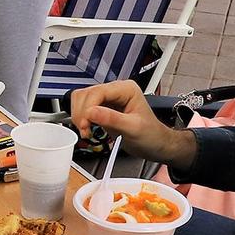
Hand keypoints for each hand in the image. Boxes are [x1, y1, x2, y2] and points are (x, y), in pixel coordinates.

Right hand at [69, 79, 195, 169]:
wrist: (155, 144)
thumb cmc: (151, 135)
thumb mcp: (133, 128)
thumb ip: (112, 119)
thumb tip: (91, 112)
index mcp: (126, 89)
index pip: (98, 92)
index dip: (87, 108)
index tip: (85, 124)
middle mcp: (115, 90)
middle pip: (86, 94)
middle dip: (81, 113)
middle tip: (85, 130)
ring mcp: (107, 98)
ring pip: (81, 99)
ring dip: (79, 115)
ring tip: (86, 130)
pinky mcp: (101, 108)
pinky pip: (83, 108)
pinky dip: (80, 118)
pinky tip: (87, 128)